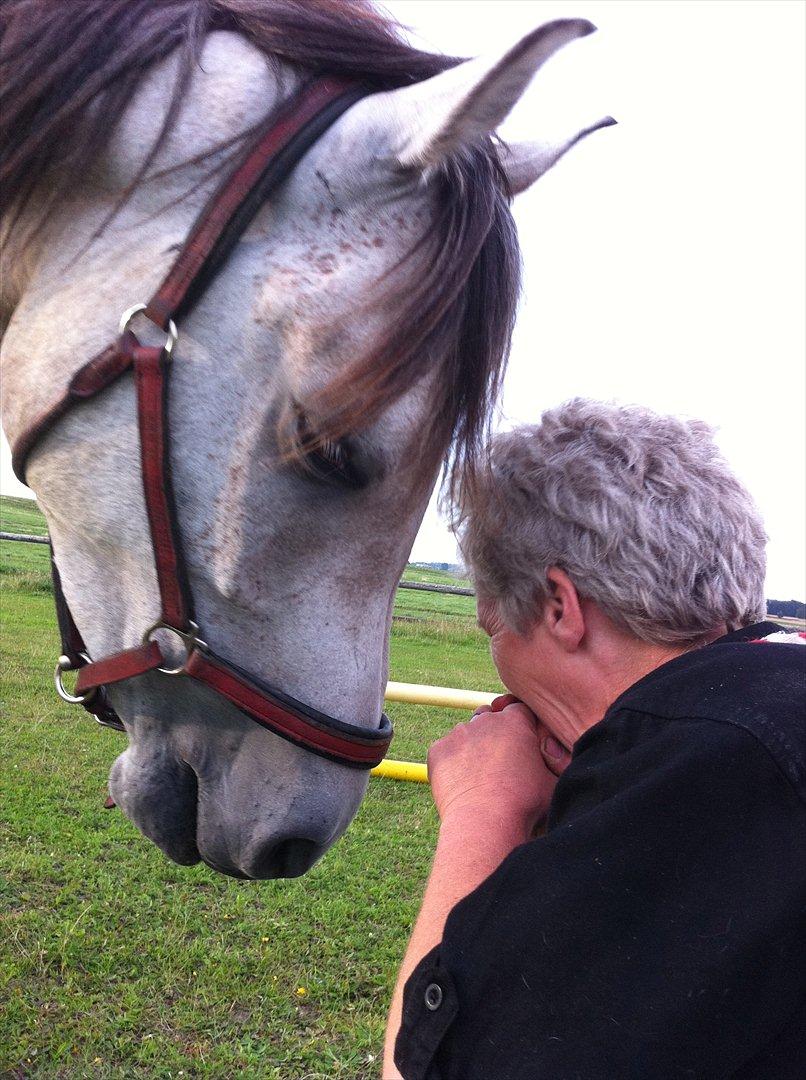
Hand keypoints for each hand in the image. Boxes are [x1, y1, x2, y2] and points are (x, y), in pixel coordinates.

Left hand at [427, 697, 570, 833]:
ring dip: (473, 748)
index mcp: (516, 721)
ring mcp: (459, 733)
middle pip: (490, 718)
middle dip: (496, 734)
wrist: (484, 822)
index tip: (522, 745)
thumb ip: (554, 759)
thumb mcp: (554, 780)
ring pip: (467, 734)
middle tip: (501, 763)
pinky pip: (446, 750)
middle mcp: (486, 721)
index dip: (522, 727)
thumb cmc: (524, 804)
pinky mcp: (438, 750)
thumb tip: (554, 752)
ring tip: (481, 777)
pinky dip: (453, 763)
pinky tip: (463, 784)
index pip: (520, 711)